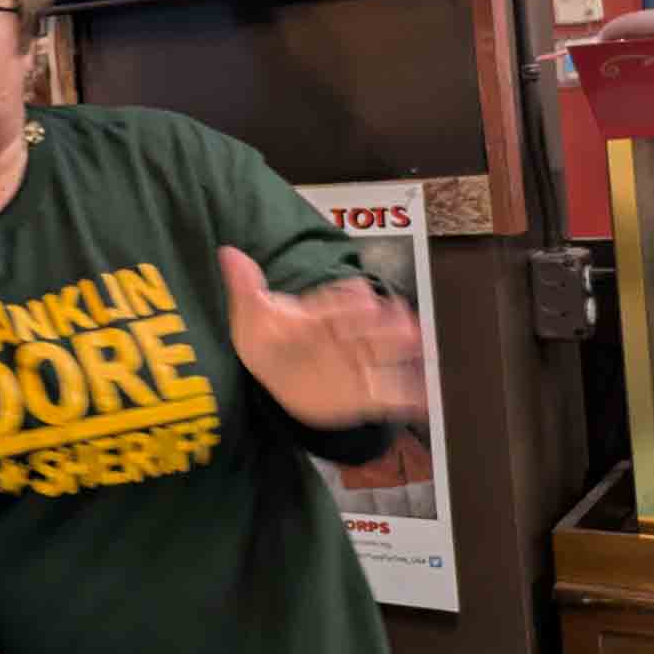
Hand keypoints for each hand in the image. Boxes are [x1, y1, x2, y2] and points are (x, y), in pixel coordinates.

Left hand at [220, 247, 427, 429]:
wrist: (278, 378)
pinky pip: (390, 396)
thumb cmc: (268, 341)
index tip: (358, 292)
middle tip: (397, 312)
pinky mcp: (366, 392)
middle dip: (380, 320)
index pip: (333, 305)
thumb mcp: (252, 317)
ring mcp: (357, 364)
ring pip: (381, 354)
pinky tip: (425, 401)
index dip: (345, 300)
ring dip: (398, 346)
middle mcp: (343, 337)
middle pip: (364, 327)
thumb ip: (246, 288)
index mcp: (318, 316)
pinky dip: (409, 397)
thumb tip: (228, 253)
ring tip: (415, 339)